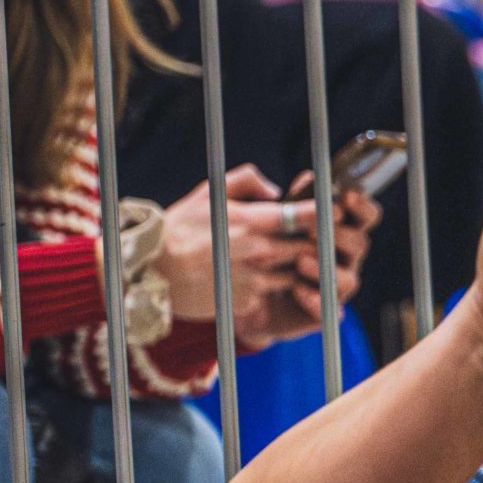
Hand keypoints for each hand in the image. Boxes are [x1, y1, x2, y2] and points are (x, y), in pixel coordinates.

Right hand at [161, 165, 321, 331]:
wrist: (151, 271)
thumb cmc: (179, 227)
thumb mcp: (209, 193)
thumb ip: (248, 181)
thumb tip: (278, 191)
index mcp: (253, 221)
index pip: (308, 216)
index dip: (326, 214)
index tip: (332, 212)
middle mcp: (259, 251)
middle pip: (310, 248)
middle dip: (314, 243)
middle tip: (310, 238)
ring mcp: (256, 279)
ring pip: (296, 272)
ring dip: (296, 266)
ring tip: (279, 258)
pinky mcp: (249, 300)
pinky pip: (273, 291)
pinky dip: (272, 284)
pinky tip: (254, 276)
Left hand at [241, 173, 379, 343]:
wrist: (241, 292)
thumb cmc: (258, 246)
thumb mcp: (264, 216)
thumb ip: (290, 196)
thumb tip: (307, 178)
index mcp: (336, 230)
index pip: (364, 216)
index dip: (362, 206)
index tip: (346, 196)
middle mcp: (342, 258)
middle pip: (361, 244)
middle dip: (341, 235)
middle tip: (314, 230)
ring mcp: (334, 287)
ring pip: (350, 278)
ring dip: (326, 268)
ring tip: (301, 261)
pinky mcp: (321, 312)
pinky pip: (329, 310)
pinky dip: (315, 299)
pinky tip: (297, 290)